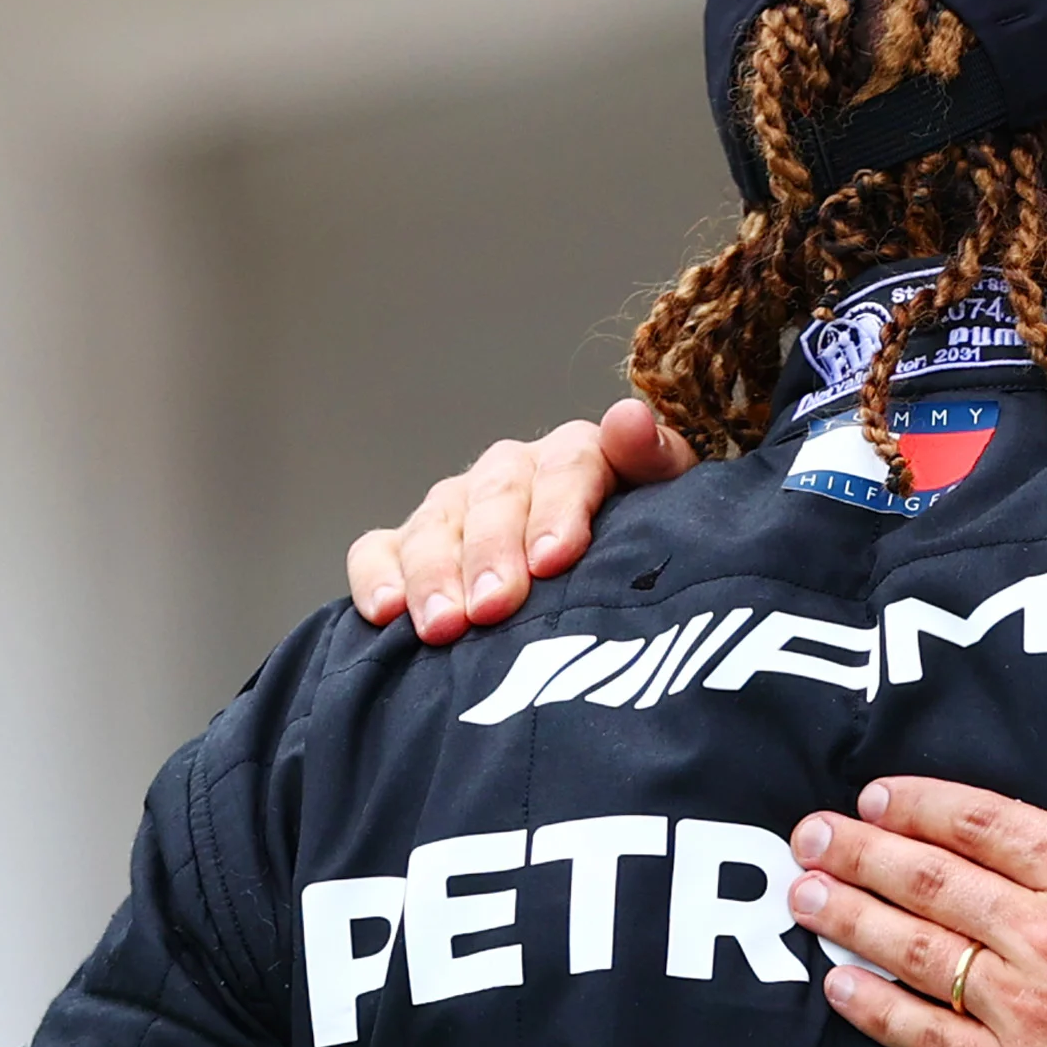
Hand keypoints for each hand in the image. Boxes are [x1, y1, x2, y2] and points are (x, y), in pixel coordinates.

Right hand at [347, 398, 694, 644]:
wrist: (610, 589)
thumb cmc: (645, 549)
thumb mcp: (670, 506)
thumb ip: (656, 461)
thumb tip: (628, 419)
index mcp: (578, 456)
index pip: (569, 466)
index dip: (559, 510)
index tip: (555, 561)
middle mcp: (511, 474)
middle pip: (495, 498)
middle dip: (491, 553)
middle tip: (492, 608)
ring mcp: (457, 507)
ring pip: (436, 525)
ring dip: (434, 575)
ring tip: (443, 627)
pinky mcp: (408, 545)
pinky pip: (378, 549)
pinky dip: (376, 577)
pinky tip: (385, 614)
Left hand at [793, 690, 1046, 1046]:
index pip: (982, 822)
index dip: (920, 804)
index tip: (875, 793)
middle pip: (930, 881)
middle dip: (859, 852)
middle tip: (806, 834)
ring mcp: (1028, 1010)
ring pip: (918, 952)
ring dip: (851, 920)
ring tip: (802, 896)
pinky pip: (931, 1041)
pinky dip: (878, 1014)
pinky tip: (839, 990)